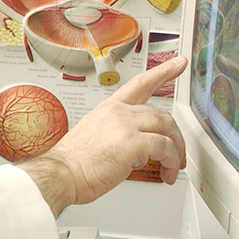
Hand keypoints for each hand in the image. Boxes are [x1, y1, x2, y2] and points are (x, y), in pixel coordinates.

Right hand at [16, 56, 187, 216]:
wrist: (61, 174)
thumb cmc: (74, 163)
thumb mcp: (95, 138)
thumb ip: (117, 135)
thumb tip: (135, 150)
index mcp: (109, 108)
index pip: (140, 84)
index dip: (162, 72)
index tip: (178, 64)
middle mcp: (119, 112)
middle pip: (161, 113)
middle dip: (175, 135)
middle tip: (177, 153)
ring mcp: (126, 125)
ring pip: (167, 127)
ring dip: (175, 150)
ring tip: (172, 166)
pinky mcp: (133, 143)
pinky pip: (165, 148)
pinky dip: (171, 161)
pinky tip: (166, 172)